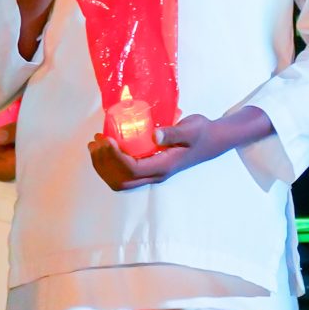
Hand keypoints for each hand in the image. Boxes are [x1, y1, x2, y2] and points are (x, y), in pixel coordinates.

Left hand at [88, 113, 219, 190]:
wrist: (212, 140)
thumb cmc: (202, 133)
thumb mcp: (191, 128)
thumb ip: (173, 132)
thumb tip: (154, 135)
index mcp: (164, 167)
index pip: (132, 169)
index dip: (115, 157)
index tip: (107, 139)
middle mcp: (155, 174)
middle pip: (121, 180)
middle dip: (104, 163)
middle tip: (97, 141)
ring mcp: (151, 173)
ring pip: (120, 180)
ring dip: (103, 165)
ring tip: (95, 144)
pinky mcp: (148, 167)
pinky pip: (123, 173)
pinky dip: (109, 163)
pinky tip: (106, 147)